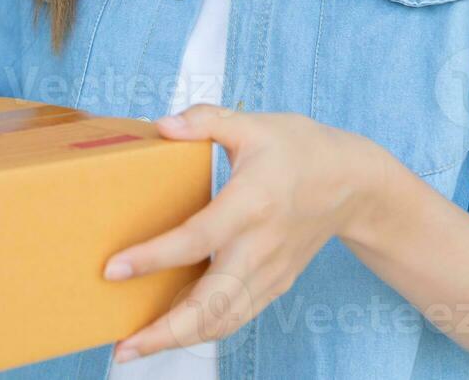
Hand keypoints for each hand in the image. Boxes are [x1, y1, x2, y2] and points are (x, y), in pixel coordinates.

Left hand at [102, 106, 385, 362]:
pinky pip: (237, 316)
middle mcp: (260, 247)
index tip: (114, 269)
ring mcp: (270, 272)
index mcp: (251, 203)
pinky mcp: (275, 284)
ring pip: (224, 320)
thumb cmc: (301, 149)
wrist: (354, 183)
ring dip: (180, 340)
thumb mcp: (253, 124)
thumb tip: (162, 125)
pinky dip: (204, 330)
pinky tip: (172, 332)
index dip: (154, 257)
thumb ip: (205, 121)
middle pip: (212, 304)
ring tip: (136, 348)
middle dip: (166, 332)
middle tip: (122, 348)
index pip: (196, 239)